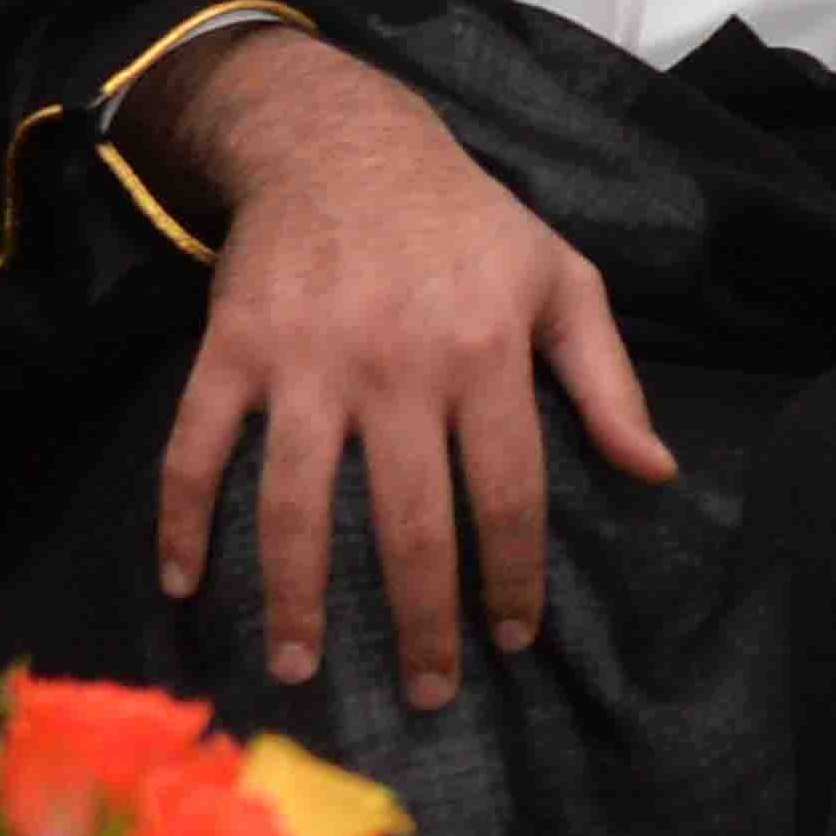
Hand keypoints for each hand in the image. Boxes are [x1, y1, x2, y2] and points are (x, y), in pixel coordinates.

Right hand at [136, 27, 678, 704]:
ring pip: (294, 503)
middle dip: (420, 619)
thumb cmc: (468, 222)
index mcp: (486, 352)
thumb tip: (655, 472)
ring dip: (294, 596)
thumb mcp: (562, 280)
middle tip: (427, 692)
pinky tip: (183, 582)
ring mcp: (307, 360)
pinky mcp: (231, 348)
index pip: (508, 492)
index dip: (511, 575)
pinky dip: (180, 518)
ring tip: (299, 668)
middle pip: (408, 520)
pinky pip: (197, 447)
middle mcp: (397, 365)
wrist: (341, 142)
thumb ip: (609, 380)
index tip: (513, 638)